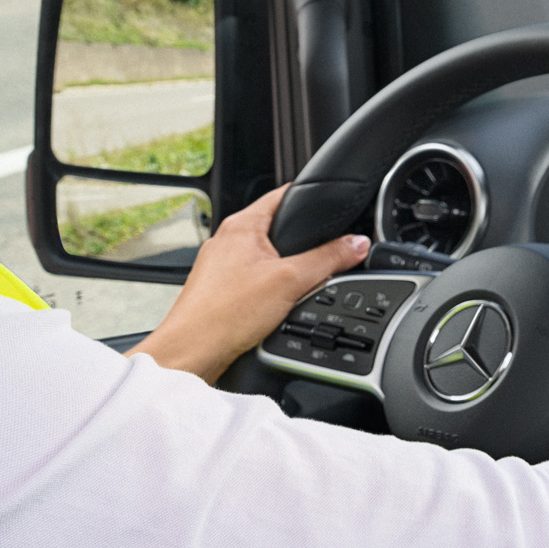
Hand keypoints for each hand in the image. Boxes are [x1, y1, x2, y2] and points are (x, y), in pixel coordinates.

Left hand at [136, 185, 370, 377]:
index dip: (310, 198)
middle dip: (302, 244)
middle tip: (319, 259)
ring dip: (285, 271)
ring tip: (294, 289)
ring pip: (266, 258)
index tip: (331, 204)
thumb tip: (356, 243)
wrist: (192, 352)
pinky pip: (254, 280)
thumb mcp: (291, 281)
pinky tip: (275, 308)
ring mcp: (220, 266)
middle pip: (277, 229)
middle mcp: (226, 240)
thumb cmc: (224, 314)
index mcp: (241, 225)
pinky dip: (269, 290)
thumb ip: (328, 259)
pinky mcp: (219, 290)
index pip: (283, 195)